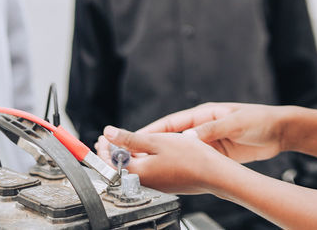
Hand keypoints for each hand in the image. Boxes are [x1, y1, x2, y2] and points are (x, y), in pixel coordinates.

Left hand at [97, 127, 221, 194]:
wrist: (214, 174)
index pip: (111, 162)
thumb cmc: (190, 158)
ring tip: (125, 142)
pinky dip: (140, 160)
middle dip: (113, 151)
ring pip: (134, 169)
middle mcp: (144, 182)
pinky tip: (146, 151)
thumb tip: (109, 133)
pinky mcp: (165, 183)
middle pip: (121, 167)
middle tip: (108, 139)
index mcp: (138, 172)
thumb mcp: (157, 141)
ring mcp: (155, 184)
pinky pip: (146, 172)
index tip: (102, 137)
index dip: (104, 148)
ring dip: (127, 155)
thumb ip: (130, 138)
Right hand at [138, 102, 286, 162]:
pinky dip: (185, 166)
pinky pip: (196, 160)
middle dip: (154, 146)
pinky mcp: (217, 154)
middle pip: (172, 138)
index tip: (135, 139)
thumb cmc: (259, 120)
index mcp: (204, 114)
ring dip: (168, 158)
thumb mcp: (235, 123)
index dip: (153, 131)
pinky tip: (175, 175)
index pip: (172, 122)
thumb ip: (212, 130)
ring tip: (150, 169)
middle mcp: (203, 127)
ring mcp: (209, 141)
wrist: (279, 132)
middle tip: (135, 157)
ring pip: (182, 151)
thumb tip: (187, 139)